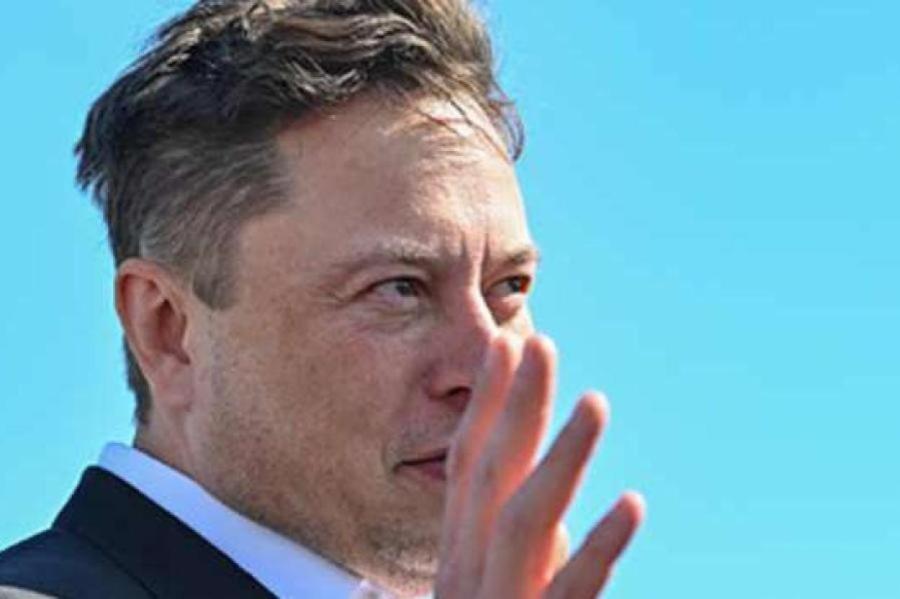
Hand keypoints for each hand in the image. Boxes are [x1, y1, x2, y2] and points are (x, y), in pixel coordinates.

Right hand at [435, 335, 643, 597]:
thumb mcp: (497, 595)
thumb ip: (521, 558)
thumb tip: (557, 526)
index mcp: (459, 556)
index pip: (468, 464)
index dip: (486, 401)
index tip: (504, 344)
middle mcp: (467, 573)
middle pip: (491, 474)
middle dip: (517, 404)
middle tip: (542, 342)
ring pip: (524, 518)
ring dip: (561, 455)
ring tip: (595, 402)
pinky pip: (569, 590)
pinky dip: (599, 546)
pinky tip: (632, 503)